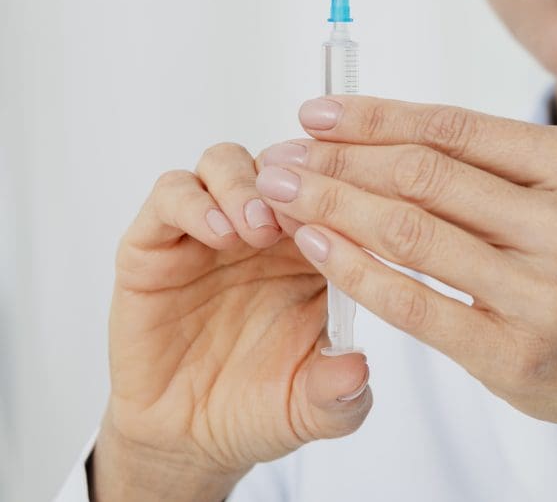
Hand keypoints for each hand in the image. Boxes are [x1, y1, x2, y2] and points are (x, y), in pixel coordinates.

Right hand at [95, 142, 372, 500]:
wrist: (190, 440)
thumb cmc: (264, 408)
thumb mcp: (315, 408)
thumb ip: (342, 392)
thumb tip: (359, 371)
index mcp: (317, 248)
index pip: (337, 191)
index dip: (347, 192)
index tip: (356, 206)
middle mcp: (265, 228)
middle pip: (284, 160)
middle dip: (298, 175)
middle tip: (301, 213)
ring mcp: (209, 229)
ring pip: (227, 161)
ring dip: (246, 182)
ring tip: (257, 229)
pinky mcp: (154, 243)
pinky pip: (170, 196)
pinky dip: (194, 202)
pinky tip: (218, 234)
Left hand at [255, 95, 556, 450]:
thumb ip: (500, 164)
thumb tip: (387, 132)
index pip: (456, 127)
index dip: (375, 117)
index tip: (316, 113)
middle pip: (424, 175)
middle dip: (338, 161)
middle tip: (282, 155)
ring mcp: (543, 292)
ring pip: (410, 233)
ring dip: (332, 207)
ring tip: (284, 194)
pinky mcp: (513, 354)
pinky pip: (414, 303)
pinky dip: (356, 271)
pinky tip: (317, 249)